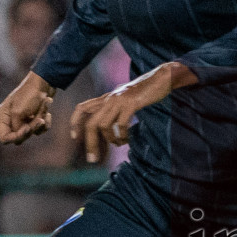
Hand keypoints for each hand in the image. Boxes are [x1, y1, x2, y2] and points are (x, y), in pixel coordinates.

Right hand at [0, 71, 55, 145]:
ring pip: (32, 132)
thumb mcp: (19, 112)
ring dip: (40, 121)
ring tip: (43, 109)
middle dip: (32, 128)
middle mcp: (10, 119)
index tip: (27, 129)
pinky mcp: (33, 118)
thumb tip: (19, 138)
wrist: (45, 82)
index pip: (5, 138)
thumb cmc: (30, 94)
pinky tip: (48, 112)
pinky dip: (46, 121)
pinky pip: (40, 129)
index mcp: (2, 116)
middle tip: (39, 119)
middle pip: (20, 137)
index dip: (16, 137)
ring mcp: (22, 119)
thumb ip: (16, 128)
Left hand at [69, 61, 196, 162]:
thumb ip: (116, 108)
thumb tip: (112, 126)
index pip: (82, 107)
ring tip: (118, 144)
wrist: (161, 77)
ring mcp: (119, 100)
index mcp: (107, 97)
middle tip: (93, 159)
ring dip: (109, 140)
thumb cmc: (146, 90)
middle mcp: (109, 98)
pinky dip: (123, 135)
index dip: (75, 122)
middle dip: (90, 143)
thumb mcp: (125, 97)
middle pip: (91, 123)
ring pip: (103, 125)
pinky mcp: (131, 103)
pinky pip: (121, 124)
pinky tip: (128, 139)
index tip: (75, 138)